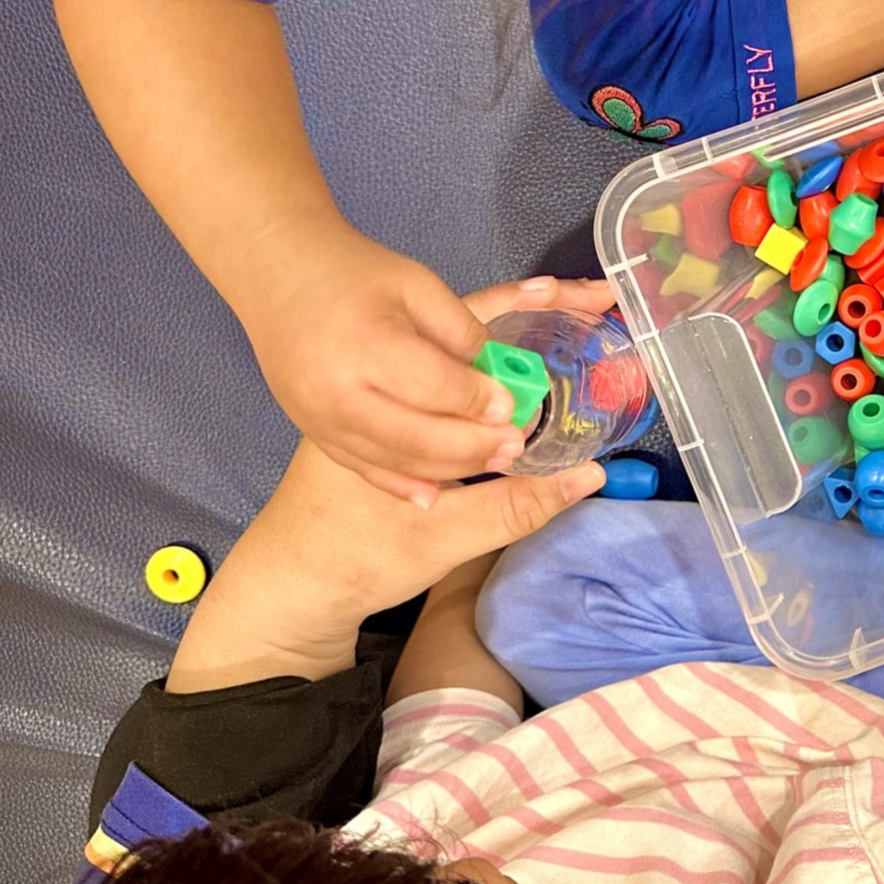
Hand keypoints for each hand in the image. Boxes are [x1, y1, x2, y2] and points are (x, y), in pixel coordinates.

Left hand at [199, 276, 619, 634]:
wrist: (289, 583)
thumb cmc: (357, 560)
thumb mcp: (441, 541)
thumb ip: (515, 507)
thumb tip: (588, 475)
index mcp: (383, 409)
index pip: (468, 360)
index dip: (529, 344)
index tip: (580, 338)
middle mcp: (381, 388)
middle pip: (466, 337)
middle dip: (532, 312)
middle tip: (595, 300)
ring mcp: (383, 396)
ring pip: (454, 348)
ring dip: (515, 324)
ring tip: (577, 300)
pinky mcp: (388, 409)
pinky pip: (441, 370)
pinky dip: (486, 357)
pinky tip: (527, 346)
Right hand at [243, 229, 578, 505]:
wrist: (275, 274)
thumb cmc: (352, 272)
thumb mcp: (417, 283)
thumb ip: (461, 328)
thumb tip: (501, 376)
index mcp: (365, 344)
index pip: (435, 387)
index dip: (479, 401)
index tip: (513, 408)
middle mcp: (336, 391)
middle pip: (416, 436)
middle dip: (472, 446)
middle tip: (513, 446)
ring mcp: (318, 418)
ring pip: (394, 460)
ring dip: (448, 467)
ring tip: (492, 462)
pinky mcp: (312, 430)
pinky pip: (362, 468)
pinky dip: (401, 484)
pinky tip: (434, 495)